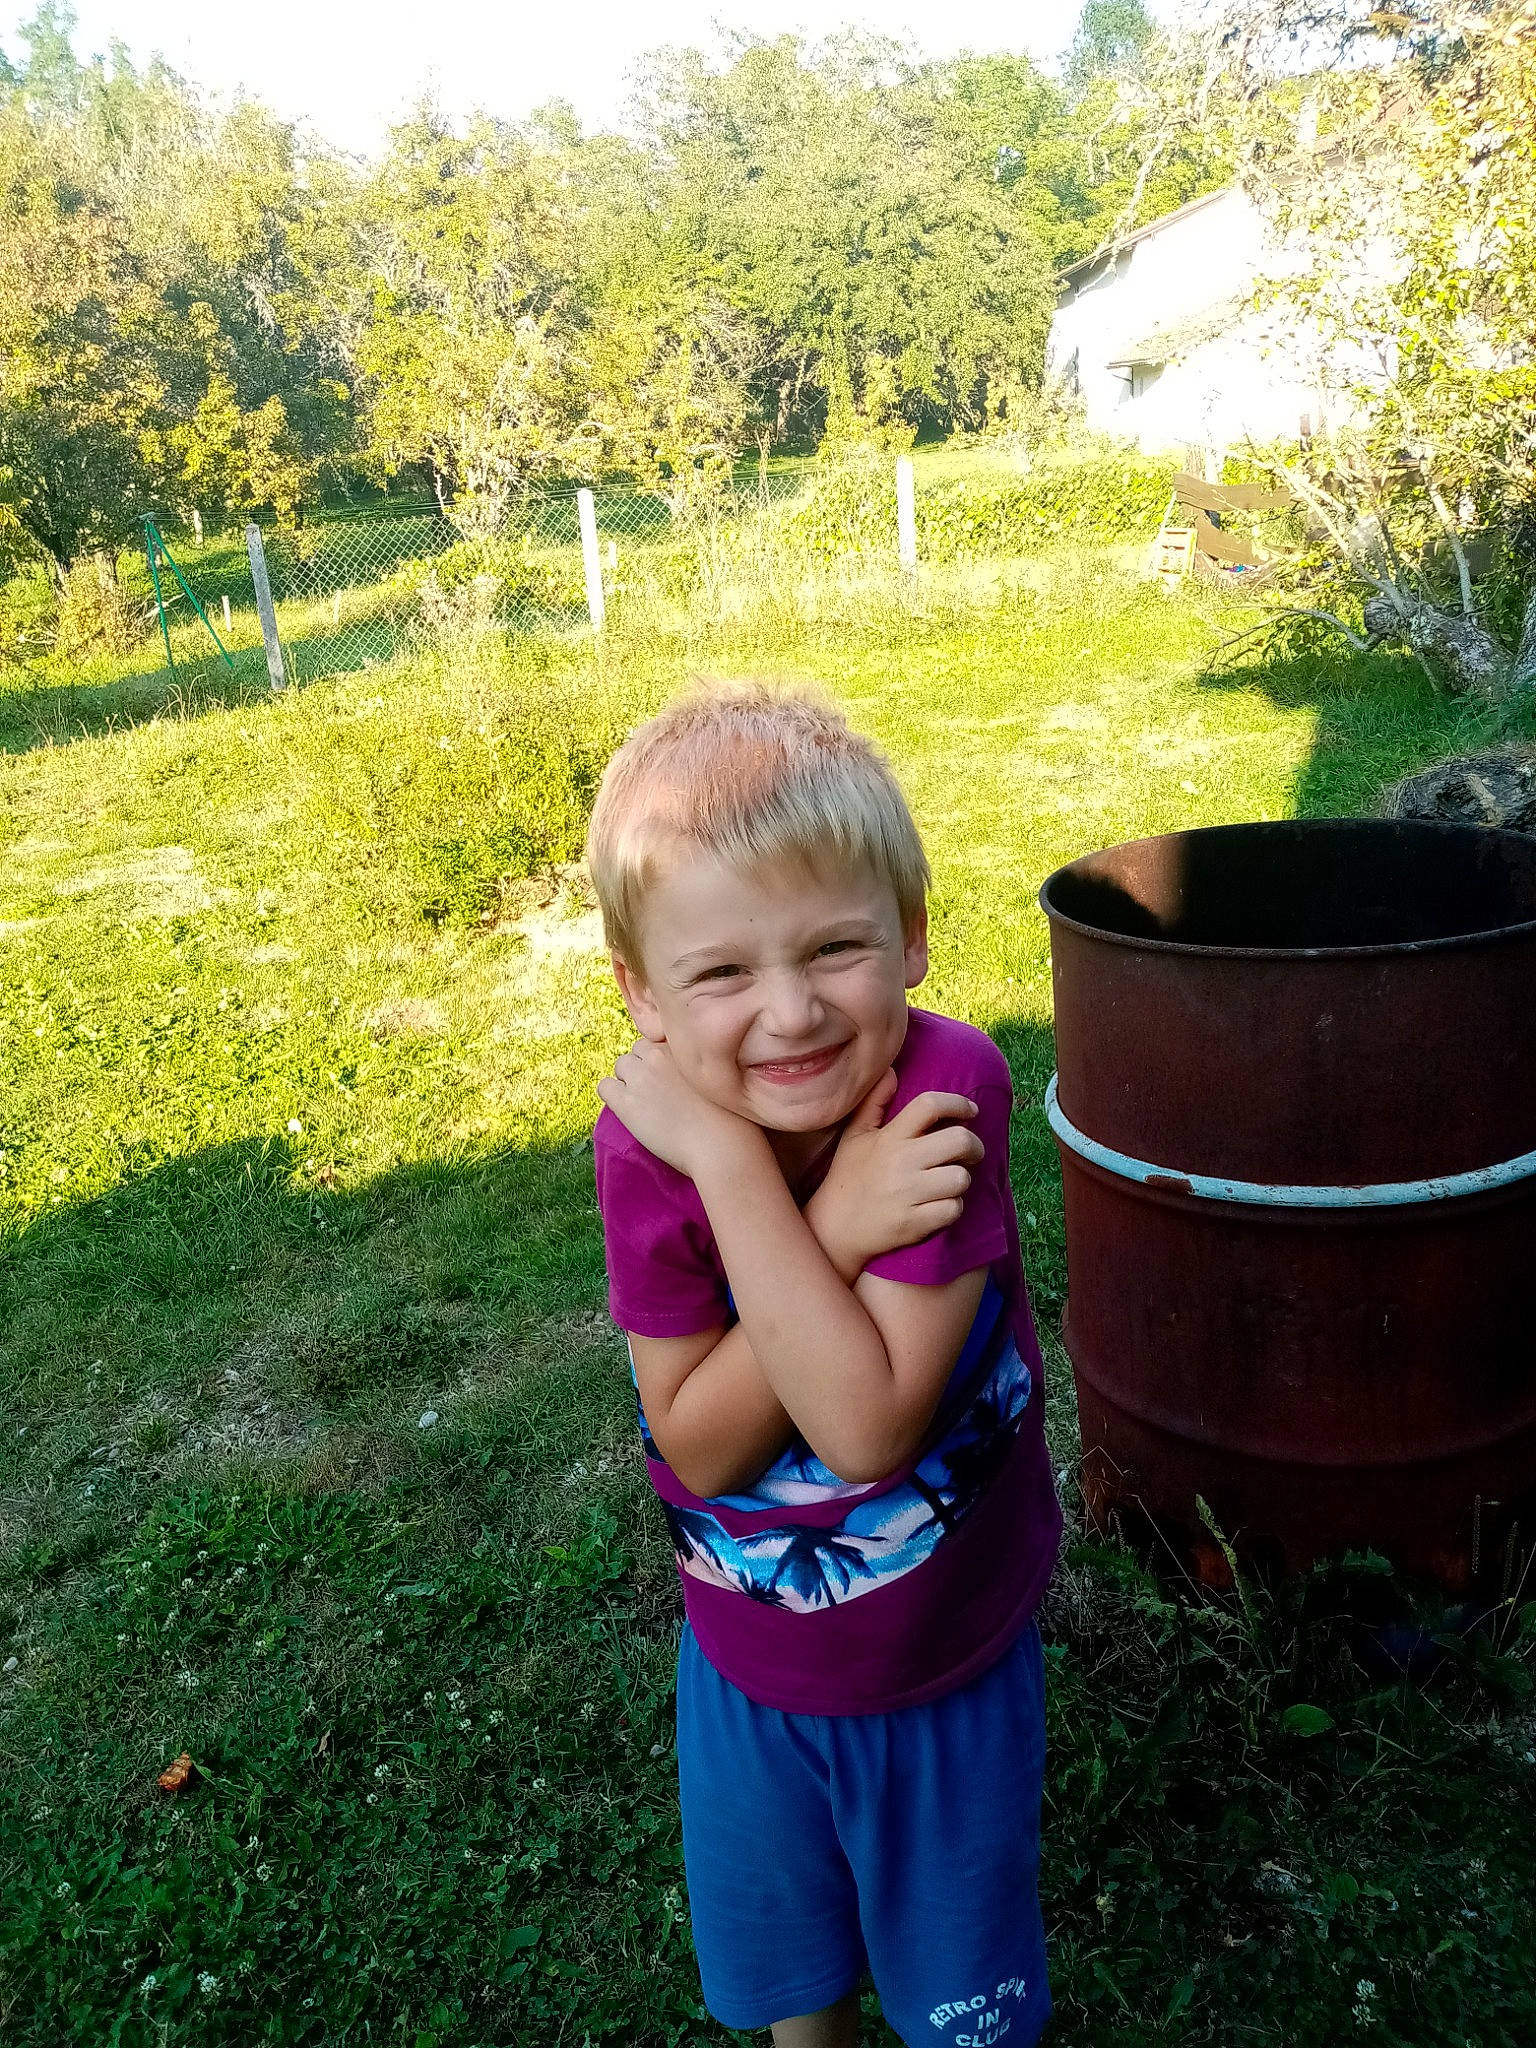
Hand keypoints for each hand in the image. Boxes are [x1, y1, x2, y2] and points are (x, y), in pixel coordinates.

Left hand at [596, 1038, 762, 1180]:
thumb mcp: (719, 1076)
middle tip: (659, 1093)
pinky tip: (630, 1110)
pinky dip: (613, 1095)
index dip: (665, 1061)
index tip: (673, 1079)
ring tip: (646, 1104)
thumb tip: (686, 1069)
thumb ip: (701, 1064)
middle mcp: (659, 1054)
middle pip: (639, 1051)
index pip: (661, 1041)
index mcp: (684, 1045)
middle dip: (646, 1068)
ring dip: (630, 1081)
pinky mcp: (626, 1102)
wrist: (722, 1146)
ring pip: (621, 1066)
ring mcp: (641, 1077)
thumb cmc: (732, 1119)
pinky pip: (604, 1087)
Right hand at [805, 1070, 982, 1278]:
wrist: (834, 1228)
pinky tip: (940, 1205)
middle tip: (970, 1152)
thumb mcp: (855, 1136)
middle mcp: (901, 1162)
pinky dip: (952, 1208)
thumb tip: (890, 1071)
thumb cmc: (848, 1177)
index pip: (931, 1106)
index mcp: (889, 1137)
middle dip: (974, 1145)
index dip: (958, 1103)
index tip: (971, 1110)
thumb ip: (873, 1103)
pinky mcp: (914, 1223)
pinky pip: (953, 1209)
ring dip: (961, 1180)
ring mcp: (908, 1194)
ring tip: (949, 1181)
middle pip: (959, 1140)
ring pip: (961, 1178)